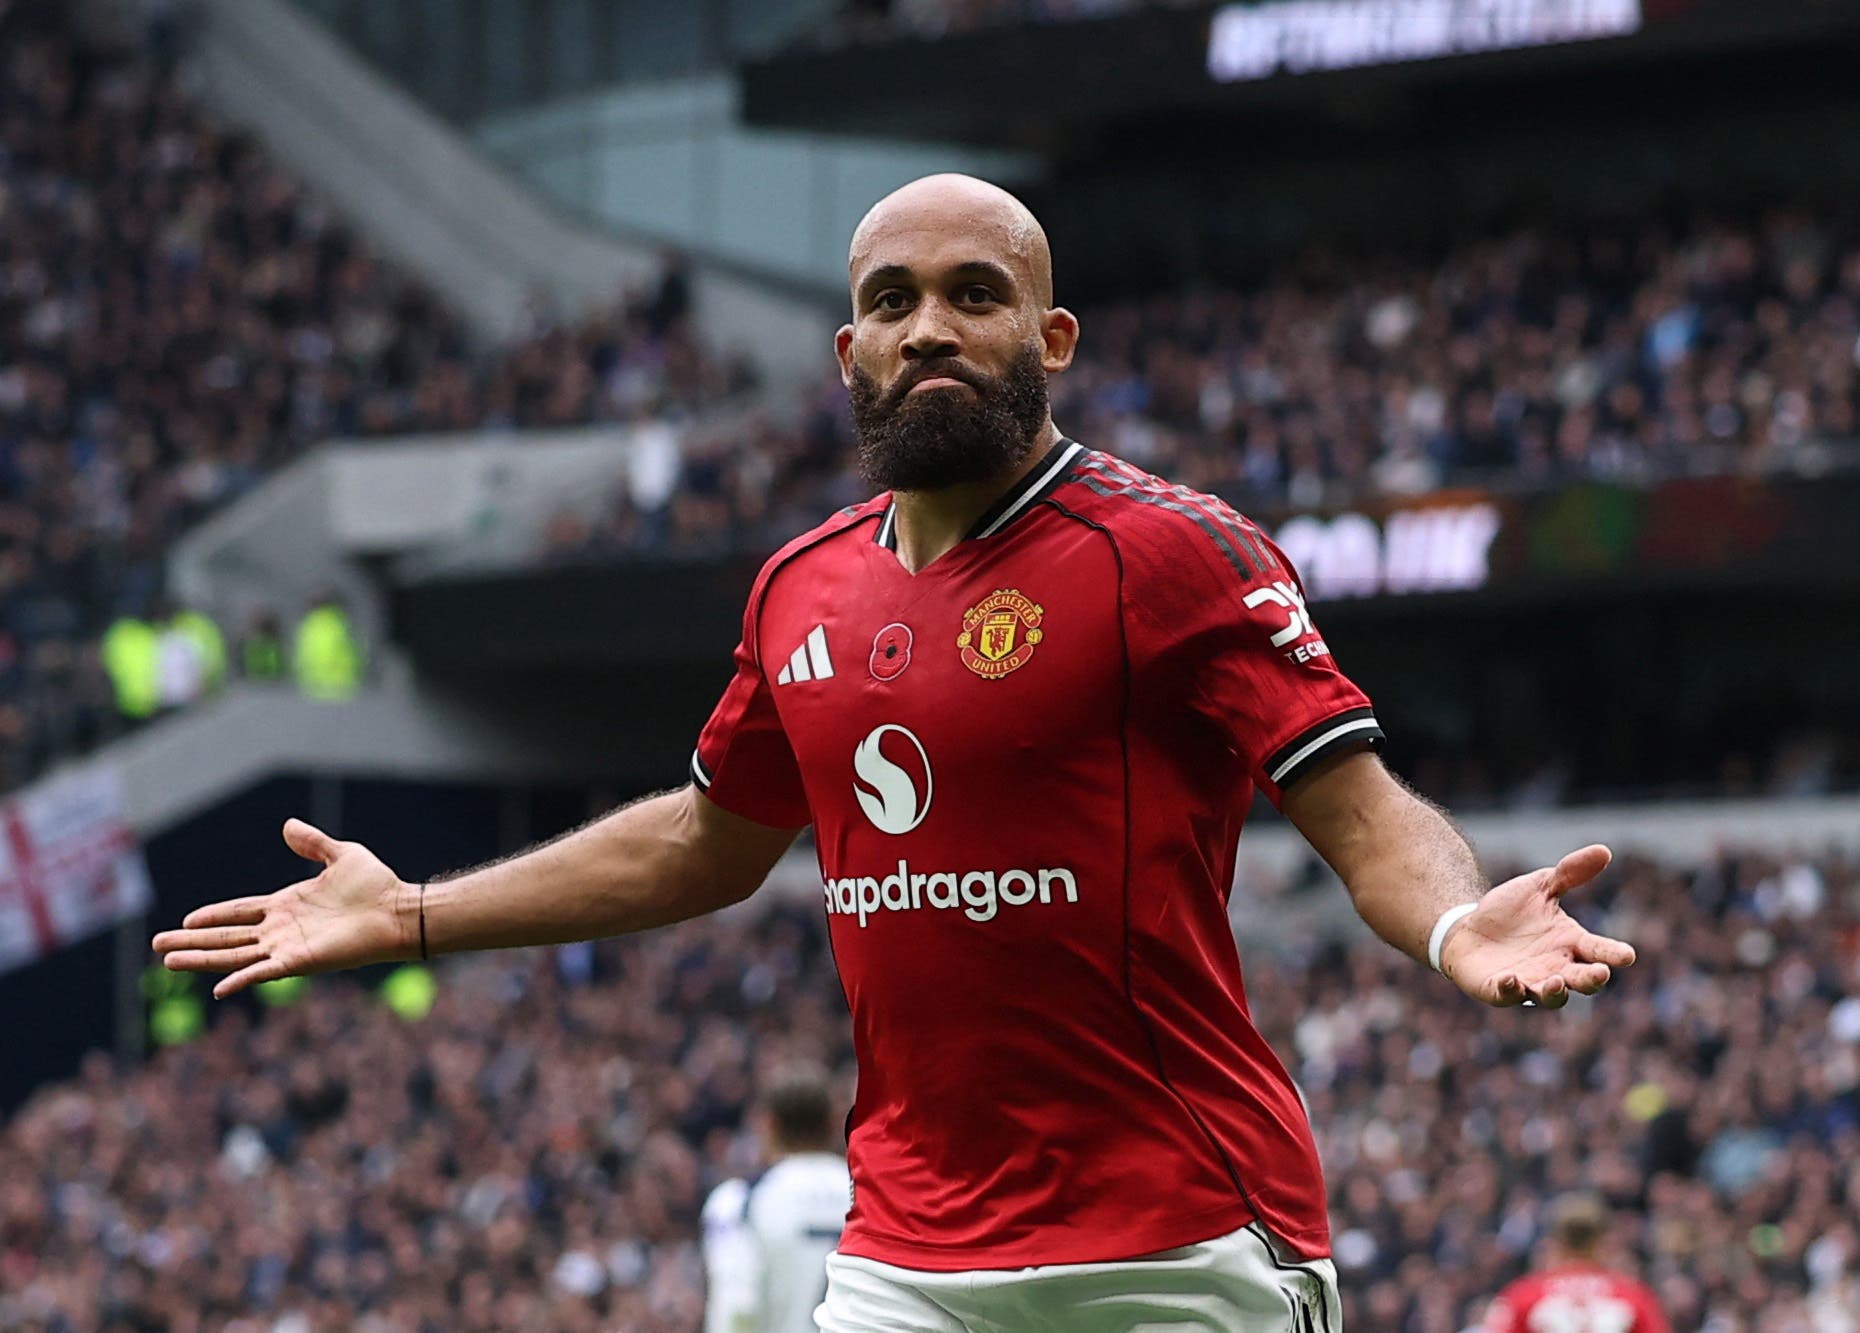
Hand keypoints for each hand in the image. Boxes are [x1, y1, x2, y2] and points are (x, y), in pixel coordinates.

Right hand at [151, 819, 414, 997]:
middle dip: (192, 943)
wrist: (400, 910)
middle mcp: (282, 929)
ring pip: (235, 955)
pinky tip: (218, 988)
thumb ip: (312, 844)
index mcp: (286, 905)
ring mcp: (289, 947)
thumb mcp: (340, 855)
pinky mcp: (301, 961)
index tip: (184, 920)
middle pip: (227, 937)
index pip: (239, 912)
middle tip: (157, 946)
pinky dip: (242, 979)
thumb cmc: (377, 885)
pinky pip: (264, 972)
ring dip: (202, 959)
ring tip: (168, 962)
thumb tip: (287, 826)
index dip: (213, 917)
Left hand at [1439, 844, 1636, 1008]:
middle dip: (1592, 979)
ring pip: (1551, 996)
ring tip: (1557, 982)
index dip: (1613, 954)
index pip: (1599, 951)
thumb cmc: (1511, 911)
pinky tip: (1510, 979)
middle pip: (1582, 981)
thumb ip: (1570, 873)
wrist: (1469, 926)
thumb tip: (1604, 850)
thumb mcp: (1541, 886)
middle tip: (1601, 973)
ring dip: (1556, 992)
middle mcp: (1555, 968)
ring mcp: (1529, 982)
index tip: (1628, 955)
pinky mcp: (1499, 990)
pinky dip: (1510, 990)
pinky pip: (1507, 995)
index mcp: (1570, 943)